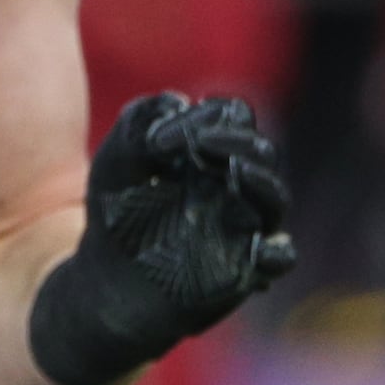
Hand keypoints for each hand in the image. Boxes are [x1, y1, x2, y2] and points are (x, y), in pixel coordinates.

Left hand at [25, 92, 298, 384]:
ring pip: (275, 198)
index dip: (216, 116)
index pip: (235, 119)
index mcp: (209, 153)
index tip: (172, 134)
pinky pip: (279, 256)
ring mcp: (243, 226)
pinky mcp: (246, 268)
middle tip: (204, 145)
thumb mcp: (118, 157)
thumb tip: (181, 103)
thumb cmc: (114, 213)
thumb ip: (143, 118)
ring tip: (234, 172)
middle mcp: (233, 186)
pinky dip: (274, 249)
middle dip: (238, 142)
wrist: (104, 282)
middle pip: (261, 152)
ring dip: (260, 182)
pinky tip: (255, 244)